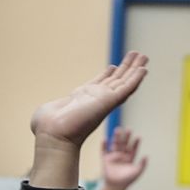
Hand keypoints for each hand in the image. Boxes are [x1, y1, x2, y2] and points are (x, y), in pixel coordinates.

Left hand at [30, 53, 150, 150]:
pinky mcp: (109, 102)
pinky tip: (144, 68)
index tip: (114, 66)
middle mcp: (96, 99)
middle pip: (115, 81)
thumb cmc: (47, 127)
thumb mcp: (48, 111)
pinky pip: (127, 88)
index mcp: (82, 99)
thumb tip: (44, 113)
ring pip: (124, 82)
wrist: (53, 134)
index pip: (99, 84)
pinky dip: (136, 78)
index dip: (107, 75)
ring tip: (144, 55)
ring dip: (135, 69)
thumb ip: (51, 108)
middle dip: (126, 68)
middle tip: (137, 55)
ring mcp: (104, 100)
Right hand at [100, 127, 145, 189]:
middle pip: (124, 144)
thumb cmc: (127, 180)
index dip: (135, 143)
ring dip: (116, 137)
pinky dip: (103, 145)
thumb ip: (142, 164)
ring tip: (117, 130)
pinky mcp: (105, 159)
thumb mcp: (137, 172)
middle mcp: (121, 156)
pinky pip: (104, 150)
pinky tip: (105, 139)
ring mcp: (113, 157)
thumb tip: (146, 156)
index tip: (138, 137)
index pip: (133, 148)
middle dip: (126, 137)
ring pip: (114, 144)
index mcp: (129, 158)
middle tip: (128, 129)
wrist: (115, 186)